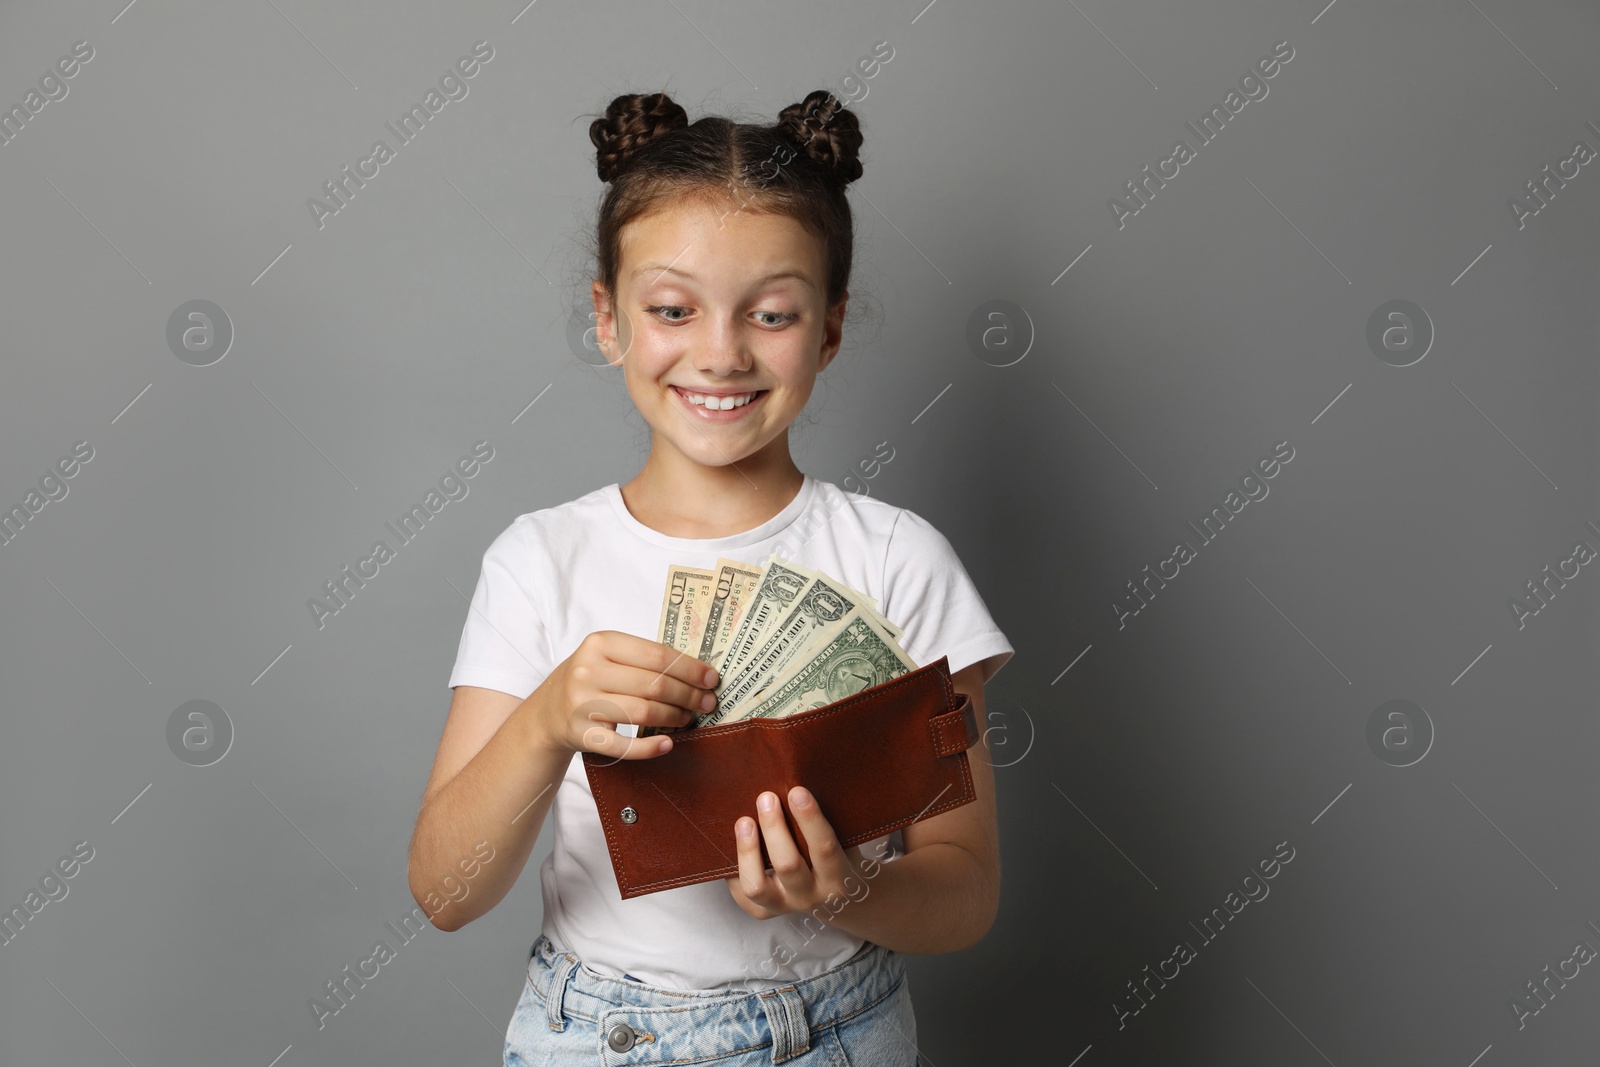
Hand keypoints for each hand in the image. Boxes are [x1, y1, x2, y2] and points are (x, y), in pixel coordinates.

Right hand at [521, 631, 717, 761]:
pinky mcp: (581, 735)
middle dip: (688, 695)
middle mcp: (588, 670)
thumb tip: (698, 672)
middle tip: (707, 702)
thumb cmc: (589, 680)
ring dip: (674, 717)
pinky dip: (650, 748)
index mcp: (600, 643)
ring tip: (688, 718)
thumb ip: (644, 658)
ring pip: (643, 712)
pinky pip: (623, 746)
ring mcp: (582, 704)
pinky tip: (667, 744)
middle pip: (654, 684)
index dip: (690, 668)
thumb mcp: (607, 657)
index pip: (657, 655)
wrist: (546, 713)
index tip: (712, 678)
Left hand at [726, 786, 866, 919]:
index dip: (810, 819)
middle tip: (766, 797)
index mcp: (838, 877)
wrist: (839, 898)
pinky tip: (731, 844)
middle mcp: (811, 897)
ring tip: (743, 821)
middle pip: (787, 865)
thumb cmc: (838, 856)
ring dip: (747, 851)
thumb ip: (823, 822)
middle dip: (774, 829)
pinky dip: (733, 869)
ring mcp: (785, 907)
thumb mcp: (844, 842)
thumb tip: (793, 782)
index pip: (824, 848)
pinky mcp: (763, 912)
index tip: (797, 791)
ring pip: (757, 886)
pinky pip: (741, 893)